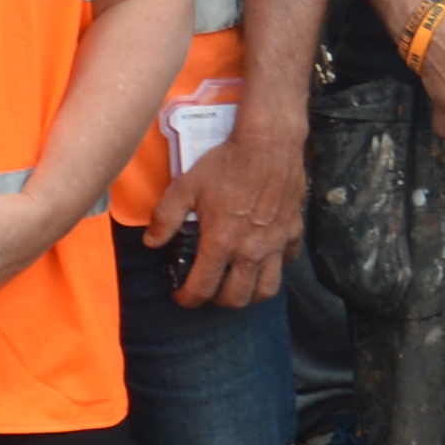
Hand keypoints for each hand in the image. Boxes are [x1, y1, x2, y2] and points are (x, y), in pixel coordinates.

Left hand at [166, 115, 304, 305]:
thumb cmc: (226, 163)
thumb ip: (165, 218)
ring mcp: (275, 245)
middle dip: (217, 300)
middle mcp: (249, 252)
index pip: (202, 289)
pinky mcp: (293, 233)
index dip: (187, 299)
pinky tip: (263, 258)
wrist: (268, 143)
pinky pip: (286, 263)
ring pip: (266, 291)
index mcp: (220, 243)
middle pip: (235, 298)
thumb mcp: (186, 187)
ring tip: (237, 284)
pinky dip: (273, 267)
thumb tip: (151, 242)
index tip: (181, 295)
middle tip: (208, 289)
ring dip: (249, 294)